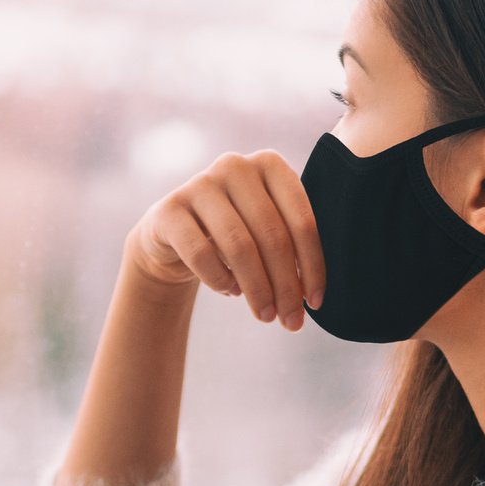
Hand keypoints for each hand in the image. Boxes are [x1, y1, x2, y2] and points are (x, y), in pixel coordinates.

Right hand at [125, 149, 324, 330]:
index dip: (313, 266)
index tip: (315, 303)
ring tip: (265, 316)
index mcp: (269, 164)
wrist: (173, 234)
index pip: (301, 219)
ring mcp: (199, 184)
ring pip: (239, 246)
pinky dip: (220, 280)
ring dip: (257, 289)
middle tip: (291, 321)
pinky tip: (229, 291)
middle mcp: (235, 165)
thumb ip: (292, 247)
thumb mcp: (267, 229)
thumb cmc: (235, 234)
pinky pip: (201, 254)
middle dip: (285, 286)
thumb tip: (313, 297)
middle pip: (272, 236)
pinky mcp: (169, 209)